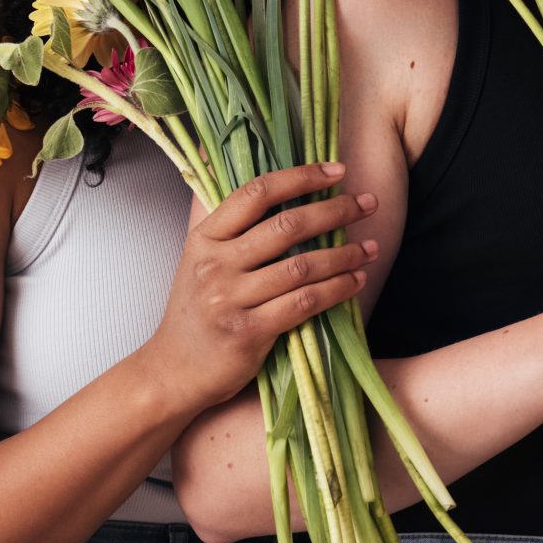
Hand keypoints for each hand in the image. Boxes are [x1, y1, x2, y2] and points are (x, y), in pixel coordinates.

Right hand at [136, 162, 376, 415]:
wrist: (172, 371)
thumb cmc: (199, 312)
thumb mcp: (202, 263)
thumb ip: (237, 232)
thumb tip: (291, 192)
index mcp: (205, 239)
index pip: (256, 193)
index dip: (301, 177)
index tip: (337, 170)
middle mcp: (215, 265)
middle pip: (287, 226)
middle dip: (336, 211)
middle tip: (368, 203)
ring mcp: (230, 299)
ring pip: (302, 266)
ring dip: (345, 254)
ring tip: (371, 248)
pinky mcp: (248, 332)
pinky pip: (305, 302)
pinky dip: (337, 289)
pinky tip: (356, 280)